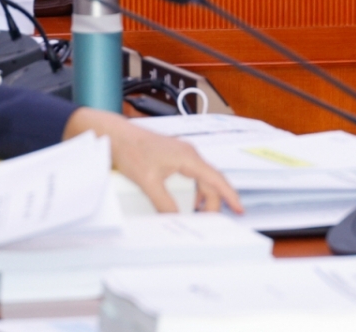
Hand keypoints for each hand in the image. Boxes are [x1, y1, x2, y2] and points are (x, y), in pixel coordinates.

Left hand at [64, 108, 242, 213]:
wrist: (115, 135)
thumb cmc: (131, 149)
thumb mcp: (148, 182)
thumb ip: (164, 203)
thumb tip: (175, 219)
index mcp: (188, 157)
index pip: (216, 178)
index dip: (230, 195)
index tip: (240, 208)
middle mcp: (188, 153)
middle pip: (209, 181)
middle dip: (213, 202)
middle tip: (209, 221)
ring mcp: (181, 153)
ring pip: (200, 178)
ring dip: (201, 196)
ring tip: (197, 213)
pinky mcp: (173, 155)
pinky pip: (191, 174)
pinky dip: (192, 188)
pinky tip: (184, 200)